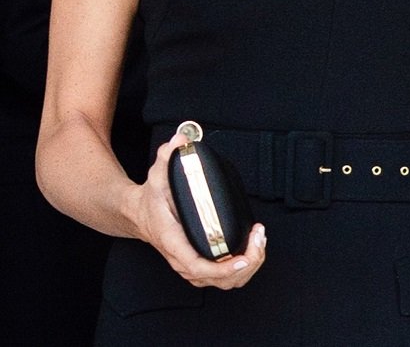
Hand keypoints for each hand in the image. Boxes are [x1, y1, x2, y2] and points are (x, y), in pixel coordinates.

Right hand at [129, 133, 266, 289]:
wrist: (137, 214)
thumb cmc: (150, 197)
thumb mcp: (157, 174)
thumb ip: (169, 156)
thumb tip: (180, 139)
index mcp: (173, 241)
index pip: (196, 266)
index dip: (221, 268)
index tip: (243, 257)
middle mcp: (182, 259)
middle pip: (216, 280)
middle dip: (245, 264)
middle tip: (259, 239)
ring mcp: (190, 265)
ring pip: (222, 283)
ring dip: (247, 267)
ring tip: (259, 241)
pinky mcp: (198, 265)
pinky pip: (222, 278)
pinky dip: (241, 267)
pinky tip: (253, 248)